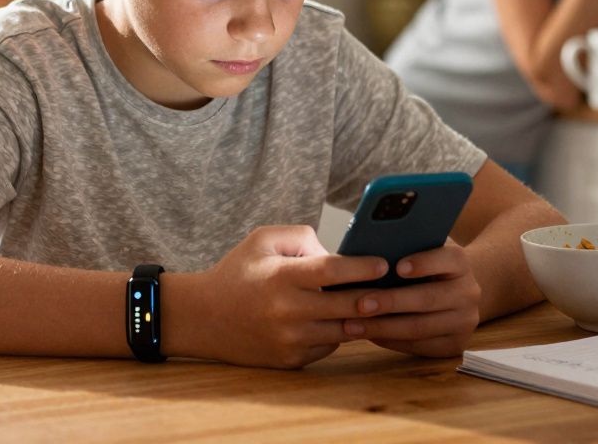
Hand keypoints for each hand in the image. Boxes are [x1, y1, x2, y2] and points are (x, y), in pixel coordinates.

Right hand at [185, 226, 386, 368]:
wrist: (203, 317)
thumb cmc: (238, 272)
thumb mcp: (263, 240)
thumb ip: (303, 237)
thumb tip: (338, 255)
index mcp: (280, 277)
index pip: (331, 271)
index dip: (362, 268)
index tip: (383, 264)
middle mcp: (286, 312)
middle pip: (346, 305)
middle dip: (374, 296)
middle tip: (393, 287)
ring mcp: (289, 340)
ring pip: (343, 330)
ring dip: (361, 318)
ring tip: (375, 304)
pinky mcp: (290, 360)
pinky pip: (329, 347)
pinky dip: (338, 333)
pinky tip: (342, 320)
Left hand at [340, 244, 481, 357]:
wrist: (456, 290)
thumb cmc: (426, 266)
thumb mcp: (422, 248)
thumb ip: (404, 246)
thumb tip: (365, 249)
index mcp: (461, 263)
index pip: (448, 259)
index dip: (423, 263)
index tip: (397, 267)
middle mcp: (469, 292)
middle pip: (428, 299)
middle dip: (391, 302)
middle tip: (360, 304)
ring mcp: (464, 322)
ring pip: (419, 327)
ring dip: (383, 327)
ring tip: (352, 325)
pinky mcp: (455, 345)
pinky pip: (419, 346)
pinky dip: (390, 341)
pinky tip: (369, 335)